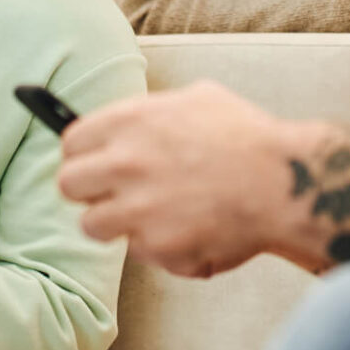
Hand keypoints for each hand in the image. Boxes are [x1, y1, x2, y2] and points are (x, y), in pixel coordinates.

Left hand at [59, 81, 349, 277]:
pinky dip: (157, 246)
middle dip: (88, 189)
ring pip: (92, 225)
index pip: (71, 142)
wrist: (281, 181)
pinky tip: (184, 229)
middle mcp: (124, 163)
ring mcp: (138, 208)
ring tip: (148, 214)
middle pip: (69, 185)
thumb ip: (152, 111)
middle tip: (113, 191)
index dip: (82, 153)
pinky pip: (138, 250)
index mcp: (129, 121)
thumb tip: (129, 119)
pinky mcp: (157, 246)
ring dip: (115, 222)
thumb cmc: (245, 135)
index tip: (93, 160)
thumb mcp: (195, 98)